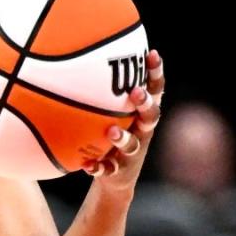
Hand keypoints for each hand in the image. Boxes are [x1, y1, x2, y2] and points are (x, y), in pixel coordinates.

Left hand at [83, 49, 163, 190]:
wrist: (115, 180)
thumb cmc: (111, 137)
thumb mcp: (110, 114)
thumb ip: (102, 92)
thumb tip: (79, 54)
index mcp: (142, 116)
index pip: (155, 91)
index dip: (156, 74)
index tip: (152, 55)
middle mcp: (142, 133)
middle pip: (151, 116)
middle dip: (145, 103)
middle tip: (136, 92)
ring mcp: (132, 153)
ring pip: (132, 145)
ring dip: (123, 138)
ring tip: (112, 132)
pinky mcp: (119, 171)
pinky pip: (109, 169)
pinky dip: (99, 167)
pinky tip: (88, 165)